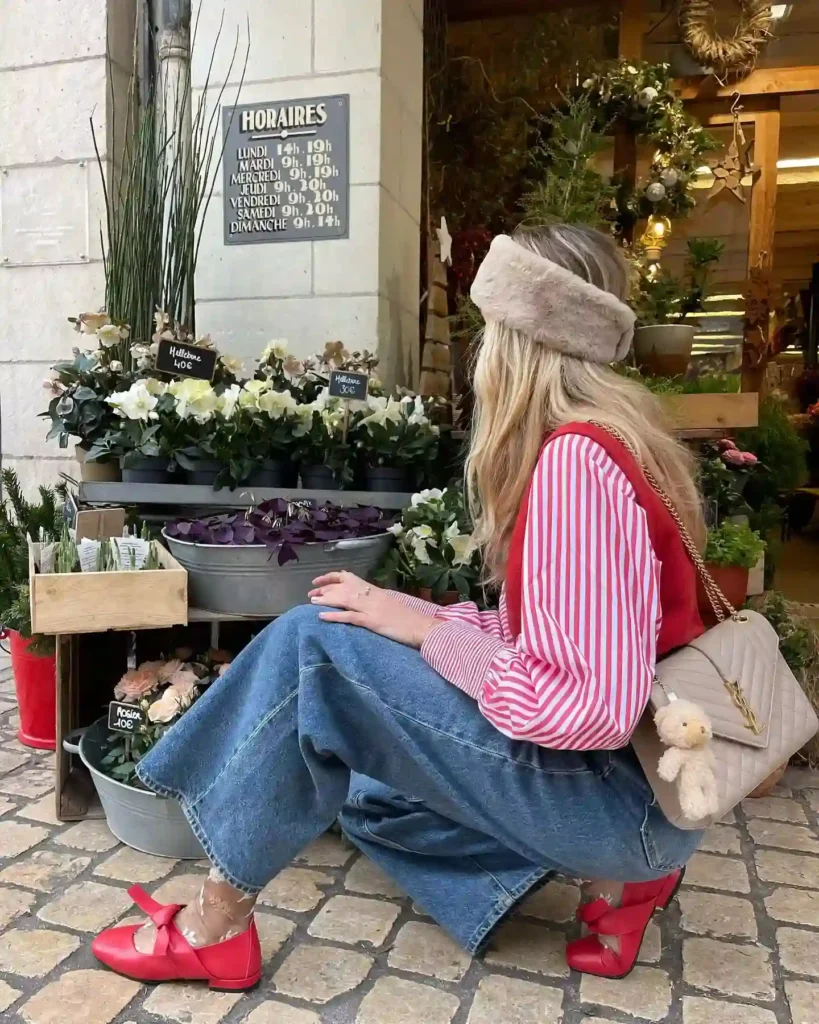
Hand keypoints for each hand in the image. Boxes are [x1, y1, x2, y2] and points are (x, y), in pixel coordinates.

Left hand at [308, 571, 438, 648]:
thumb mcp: (390, 604)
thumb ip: (375, 600)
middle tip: (310, 594)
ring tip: (311, 601)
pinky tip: (321, 617)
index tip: (318, 581)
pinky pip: (349, 617)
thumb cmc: (409, 619)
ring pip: (344, 599)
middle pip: (343, 587)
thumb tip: (361, 600)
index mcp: (375, 591)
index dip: (331, 577)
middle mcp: (371, 596)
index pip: (349, 577)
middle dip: (324, 589)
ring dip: (326, 600)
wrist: (422, 626)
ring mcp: (371, 608)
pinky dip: (334, 616)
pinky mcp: (372, 621)